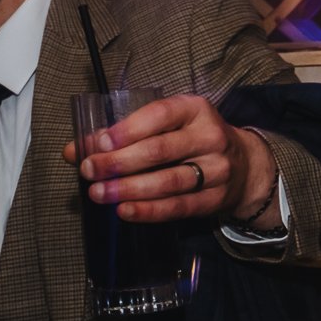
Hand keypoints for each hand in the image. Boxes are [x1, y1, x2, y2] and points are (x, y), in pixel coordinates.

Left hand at [63, 93, 278, 225]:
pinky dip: (149, 211)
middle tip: (90, 171)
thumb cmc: (192, 140)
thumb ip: (123, 134)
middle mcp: (210, 137)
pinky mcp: (215, 198)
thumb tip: (76, 150)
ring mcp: (217, 169)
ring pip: (169, 181)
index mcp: (195, 109)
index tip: (100, 143)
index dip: (128, 129)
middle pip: (161, 150)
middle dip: (120, 162)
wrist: (244, 166)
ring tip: (100, 193)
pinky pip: (179, 207)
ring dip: (130, 189)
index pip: (160, 115)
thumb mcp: (168, 125)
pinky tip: (125, 210)